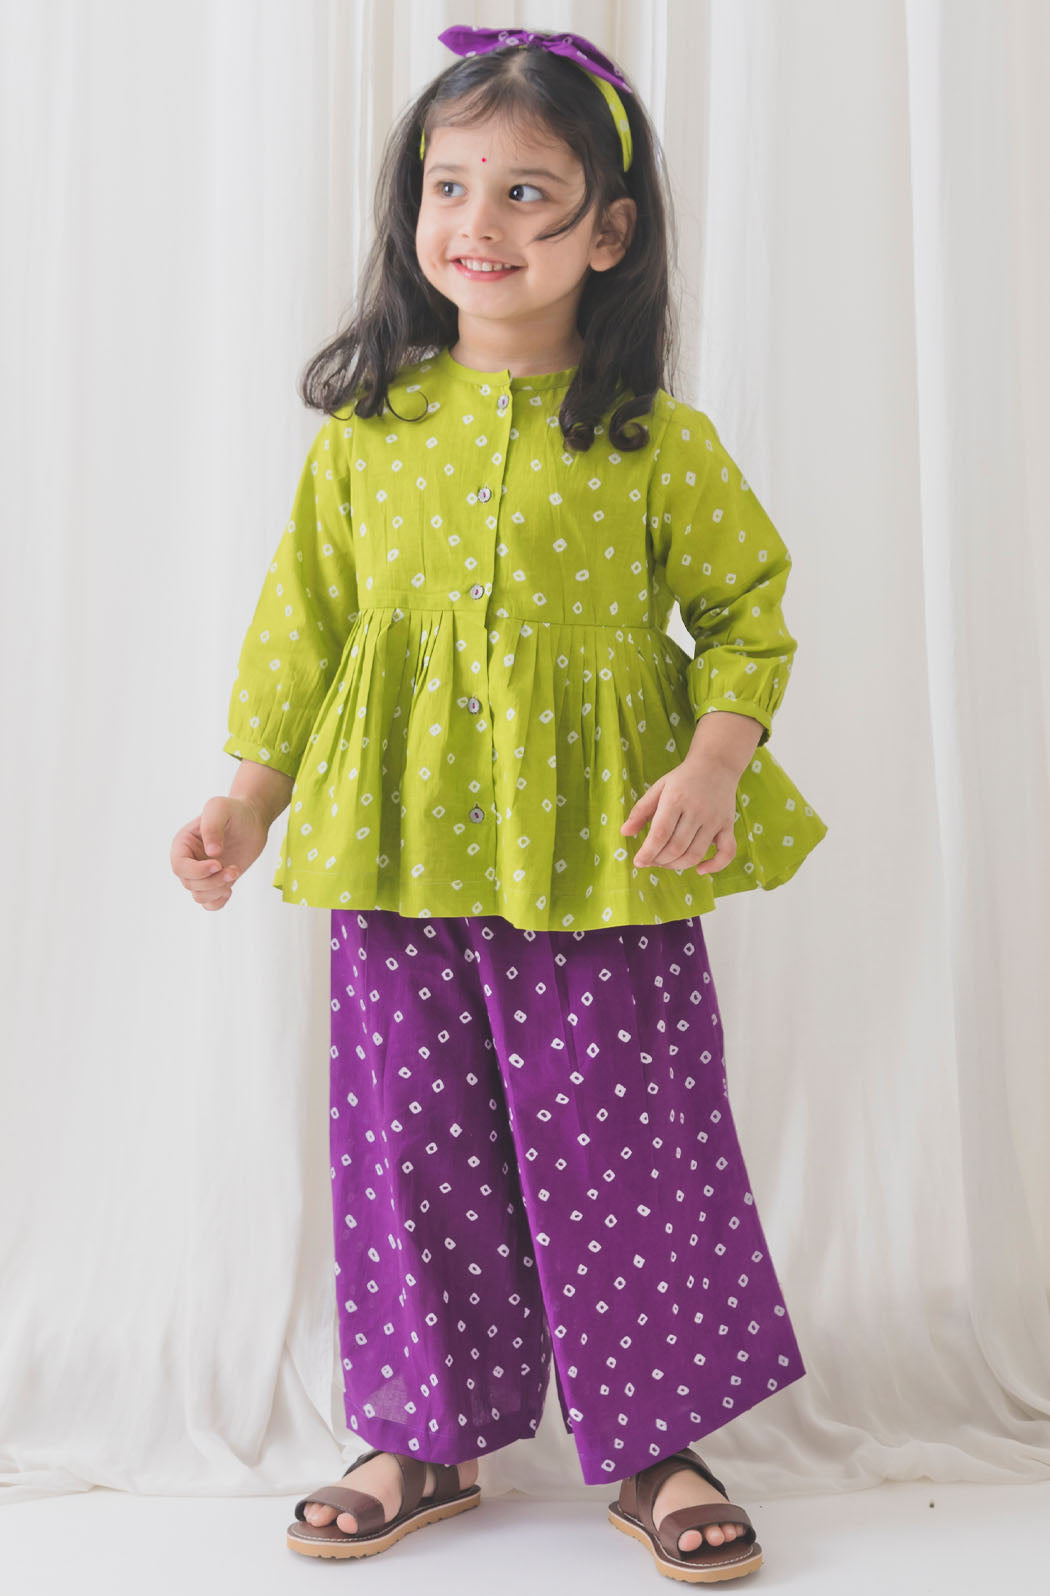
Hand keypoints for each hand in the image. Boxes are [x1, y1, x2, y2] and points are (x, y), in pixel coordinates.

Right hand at [170, 796, 269, 911]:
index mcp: (183, 844)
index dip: (197, 871)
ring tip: (235, 872)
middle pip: (190, 883)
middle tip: (234, 869)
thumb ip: (212, 827)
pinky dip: (218, 902)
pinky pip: (209, 903)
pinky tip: (230, 889)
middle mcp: (189, 860)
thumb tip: (211, 853)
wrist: (252, 820)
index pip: (180, 867)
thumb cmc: (234, 810)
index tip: (218, 864)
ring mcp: (202, 873)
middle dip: (213, 881)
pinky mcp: (216, 882)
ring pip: (199, 895)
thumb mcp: (219, 808)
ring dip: (219, 889)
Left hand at [620, 752, 738, 874]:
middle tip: (651, 860)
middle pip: (676, 847)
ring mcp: (715, 819)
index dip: (648, 852)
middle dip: (659, 860)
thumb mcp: (658, 788)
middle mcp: (697, 810)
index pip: (660, 833)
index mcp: (676, 799)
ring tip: (666, 862)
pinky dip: (715, 866)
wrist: (716, 764)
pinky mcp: (728, 826)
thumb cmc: (683, 779)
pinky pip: (727, 852)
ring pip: (695, 853)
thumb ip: (640, 811)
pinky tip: (700, 869)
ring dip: (677, 865)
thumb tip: (624, 833)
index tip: (638, 861)